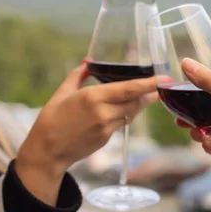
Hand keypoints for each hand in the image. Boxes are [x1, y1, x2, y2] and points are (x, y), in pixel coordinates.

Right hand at [16, 64, 157, 204]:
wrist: (47, 150)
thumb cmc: (52, 119)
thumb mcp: (63, 92)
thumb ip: (78, 75)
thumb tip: (87, 62)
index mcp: (93, 97)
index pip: (129, 89)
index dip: (149, 84)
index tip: (163, 78)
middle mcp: (103, 112)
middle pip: (136, 101)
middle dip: (151, 93)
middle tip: (163, 85)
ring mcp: (106, 127)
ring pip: (131, 113)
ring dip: (140, 104)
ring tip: (148, 94)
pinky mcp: (106, 138)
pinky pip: (121, 123)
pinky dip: (125, 115)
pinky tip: (122, 110)